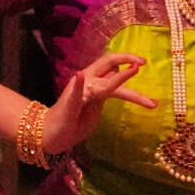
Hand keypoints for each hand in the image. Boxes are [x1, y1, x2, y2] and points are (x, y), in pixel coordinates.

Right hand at [39, 52, 156, 153]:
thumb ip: (106, 91)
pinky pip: (75, 93)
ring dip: (119, 78)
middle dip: (126, 59)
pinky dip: (78, 85)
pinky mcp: (70, 104)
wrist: (50, 135)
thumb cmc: (74, 122)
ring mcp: (78, 92)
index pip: (112, 66)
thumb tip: (117, 74)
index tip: (144, 63)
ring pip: (102, 82)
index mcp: (94, 83)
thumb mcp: (96, 105)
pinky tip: (80, 75)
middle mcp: (87, 82)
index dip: (128, 63)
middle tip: (142, 63)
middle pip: (108, 63)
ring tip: (134, 69)